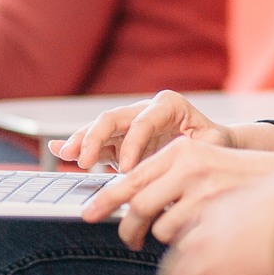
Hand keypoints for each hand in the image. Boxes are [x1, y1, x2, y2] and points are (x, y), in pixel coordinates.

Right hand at [54, 90, 259, 171]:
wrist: (213, 145)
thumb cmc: (215, 144)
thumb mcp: (213, 144)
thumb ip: (199, 148)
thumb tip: (182, 159)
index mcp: (168, 105)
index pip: (144, 122)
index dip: (132, 145)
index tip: (127, 169)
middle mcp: (145, 109)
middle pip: (113, 118)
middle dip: (95, 137)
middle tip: (85, 161)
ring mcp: (130, 124)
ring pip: (99, 128)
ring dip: (81, 141)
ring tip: (64, 154)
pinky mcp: (120, 140)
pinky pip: (97, 142)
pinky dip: (78, 146)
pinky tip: (59, 150)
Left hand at [85, 137, 273, 249]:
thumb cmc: (240, 181)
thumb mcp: (203, 168)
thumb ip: (169, 181)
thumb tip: (132, 210)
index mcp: (181, 150)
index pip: (132, 176)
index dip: (106, 198)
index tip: (87, 214)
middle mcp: (188, 162)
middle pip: (137, 203)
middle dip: (126, 228)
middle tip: (127, 242)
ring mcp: (202, 185)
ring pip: (159, 225)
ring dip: (162, 238)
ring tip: (179, 238)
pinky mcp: (215, 207)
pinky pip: (182, 237)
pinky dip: (184, 243)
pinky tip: (201, 236)